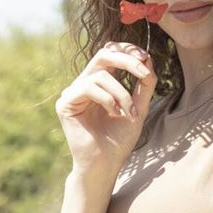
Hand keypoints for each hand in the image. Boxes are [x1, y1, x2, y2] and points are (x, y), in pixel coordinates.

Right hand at [55, 41, 157, 172]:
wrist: (106, 164)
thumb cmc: (120, 137)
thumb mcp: (139, 106)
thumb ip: (144, 83)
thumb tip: (148, 57)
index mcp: (101, 80)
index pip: (111, 52)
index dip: (127, 49)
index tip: (146, 56)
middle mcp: (85, 82)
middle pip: (103, 54)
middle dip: (127, 60)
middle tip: (144, 72)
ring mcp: (73, 91)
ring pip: (100, 75)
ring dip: (121, 93)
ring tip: (129, 113)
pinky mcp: (65, 103)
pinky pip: (88, 87)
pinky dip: (107, 99)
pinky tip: (113, 113)